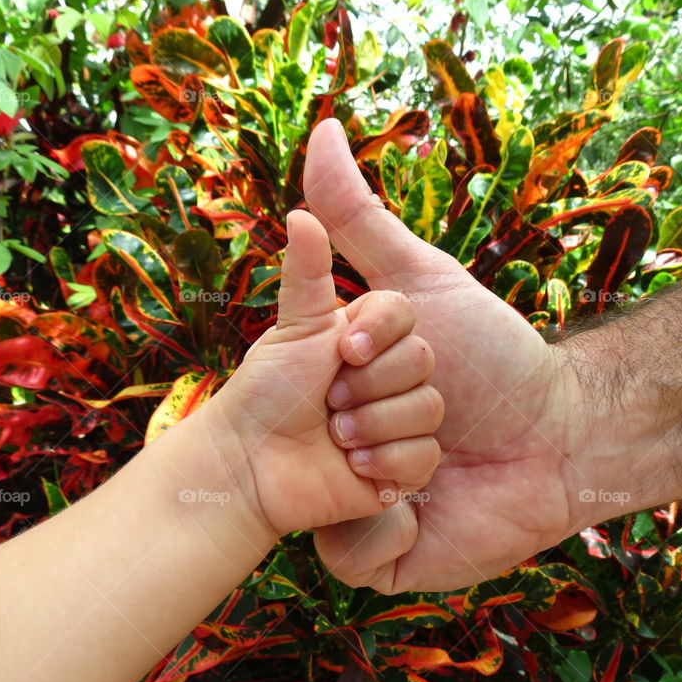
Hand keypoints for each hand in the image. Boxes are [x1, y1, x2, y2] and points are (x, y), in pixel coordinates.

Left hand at [201, 210, 443, 538]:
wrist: (253, 465)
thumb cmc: (268, 392)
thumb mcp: (295, 327)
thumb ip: (308, 271)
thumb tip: (300, 213)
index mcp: (367, 339)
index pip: (406, 317)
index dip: (378, 334)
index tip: (343, 351)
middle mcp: (388, 378)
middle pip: (424, 361)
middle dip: (370, 384)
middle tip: (330, 400)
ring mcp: (398, 423)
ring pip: (428, 409)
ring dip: (373, 423)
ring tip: (335, 435)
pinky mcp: (403, 469)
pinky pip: (423, 455)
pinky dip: (385, 461)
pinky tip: (353, 466)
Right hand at [303, 119, 592, 591]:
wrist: (561, 435)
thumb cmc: (497, 356)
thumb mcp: (421, 278)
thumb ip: (360, 218)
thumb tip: (320, 128)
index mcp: (334, 388)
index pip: (310, 375)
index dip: (363, 362)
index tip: (404, 353)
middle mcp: (336, 445)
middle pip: (325, 433)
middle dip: (390, 412)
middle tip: (442, 414)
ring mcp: (354, 505)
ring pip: (338, 492)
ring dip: (400, 461)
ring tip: (442, 462)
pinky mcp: (380, 559)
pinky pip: (352, 551)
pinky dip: (390, 523)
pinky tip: (429, 504)